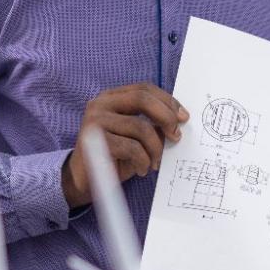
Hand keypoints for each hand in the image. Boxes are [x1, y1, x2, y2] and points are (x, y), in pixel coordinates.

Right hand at [62, 84, 186, 208]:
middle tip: (176, 136)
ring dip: (155, 148)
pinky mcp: (95, 140)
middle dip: (166, 117)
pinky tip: (142, 169)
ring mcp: (95, 120)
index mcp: (111, 98)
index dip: (167, 101)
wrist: (85, 180)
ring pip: (140, 127)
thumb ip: (151, 124)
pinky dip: (143, 161)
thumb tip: (178, 120)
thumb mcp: (135, 137)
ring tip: (155, 163)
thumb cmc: (114, 157)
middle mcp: (101, 104)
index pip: (144, 89)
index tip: (183, 117)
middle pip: (142, 99)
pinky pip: (131, 148)